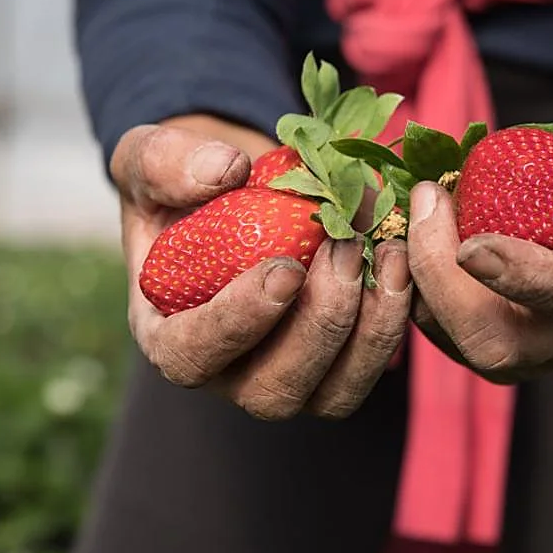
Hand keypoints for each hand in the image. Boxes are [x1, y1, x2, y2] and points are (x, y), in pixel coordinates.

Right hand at [111, 115, 411, 419]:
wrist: (236, 194)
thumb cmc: (181, 185)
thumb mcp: (150, 158)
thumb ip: (166, 162)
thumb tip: (224, 171)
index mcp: (168, 334)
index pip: (193, 356)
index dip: (240, 322)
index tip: (284, 270)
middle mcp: (227, 373)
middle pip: (273, 391)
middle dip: (319, 322)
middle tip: (344, 247)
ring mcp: (288, 378)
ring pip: (334, 394)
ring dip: (369, 328)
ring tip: (384, 251)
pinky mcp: (336, 367)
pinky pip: (371, 370)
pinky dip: (394, 320)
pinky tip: (401, 260)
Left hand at [407, 106, 552, 382]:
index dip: (521, 276)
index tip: (474, 246)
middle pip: (492, 341)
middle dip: (443, 277)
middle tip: (428, 196)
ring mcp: (521, 348)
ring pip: (449, 333)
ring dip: (415, 270)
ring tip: (416, 198)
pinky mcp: (481, 337)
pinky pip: (430, 319)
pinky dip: (407, 271)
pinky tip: (408, 218)